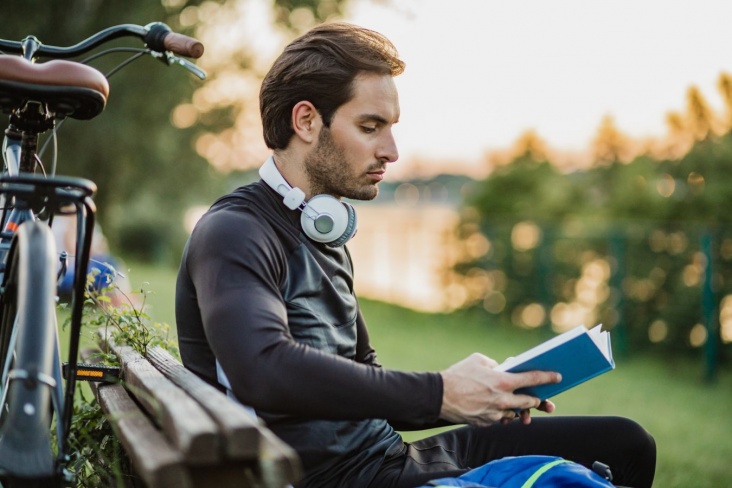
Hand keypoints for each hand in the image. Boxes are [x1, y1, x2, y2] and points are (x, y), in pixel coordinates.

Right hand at [439, 353, 560, 426]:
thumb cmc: (458, 375)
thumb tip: (503, 368)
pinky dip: (500, 413)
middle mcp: (503, 399)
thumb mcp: (478, 361)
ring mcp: (495, 413)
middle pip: (529, 402)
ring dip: (517, 408)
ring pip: (515, 412)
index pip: (533, 379)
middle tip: (540, 398)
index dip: (548, 378)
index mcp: (503, 381)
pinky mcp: (486, 423)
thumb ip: (495, 365)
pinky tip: (496, 408)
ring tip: (515, 404)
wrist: (439, 396)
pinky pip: (499, 419)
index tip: (558, 377)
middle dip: (537, 400)